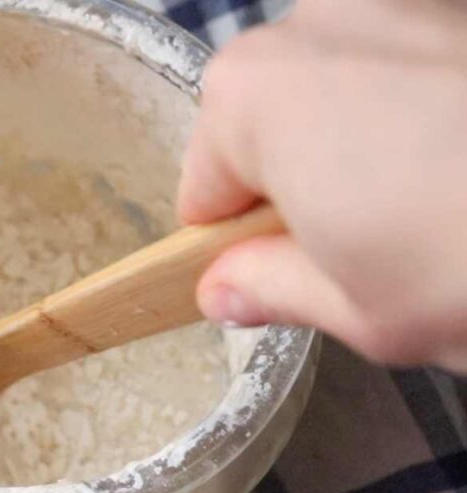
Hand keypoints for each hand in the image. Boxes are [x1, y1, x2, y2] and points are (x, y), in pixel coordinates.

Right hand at [179, 0, 466, 371]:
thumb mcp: (356, 308)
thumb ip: (268, 290)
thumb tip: (224, 290)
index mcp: (253, 97)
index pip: (204, 184)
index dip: (237, 239)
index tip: (281, 273)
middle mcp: (313, 23)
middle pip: (266, 120)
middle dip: (299, 178)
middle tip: (371, 242)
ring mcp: (395, 2)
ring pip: (339, 85)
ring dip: (362, 138)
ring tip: (438, 199)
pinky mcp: (456, 8)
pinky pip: (405, 60)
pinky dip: (423, 104)